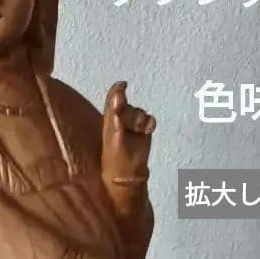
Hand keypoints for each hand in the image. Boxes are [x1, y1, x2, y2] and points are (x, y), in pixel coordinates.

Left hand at [101, 81, 155, 196]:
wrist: (127, 174)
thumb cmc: (115, 157)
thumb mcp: (115, 135)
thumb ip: (116, 115)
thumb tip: (118, 95)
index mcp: (109, 121)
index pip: (112, 100)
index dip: (117, 90)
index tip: (123, 84)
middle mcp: (120, 121)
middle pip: (129, 106)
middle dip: (133, 112)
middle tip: (134, 125)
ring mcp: (132, 127)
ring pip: (140, 112)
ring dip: (141, 118)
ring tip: (140, 130)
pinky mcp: (143, 132)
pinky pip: (149, 119)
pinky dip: (150, 122)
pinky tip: (149, 129)